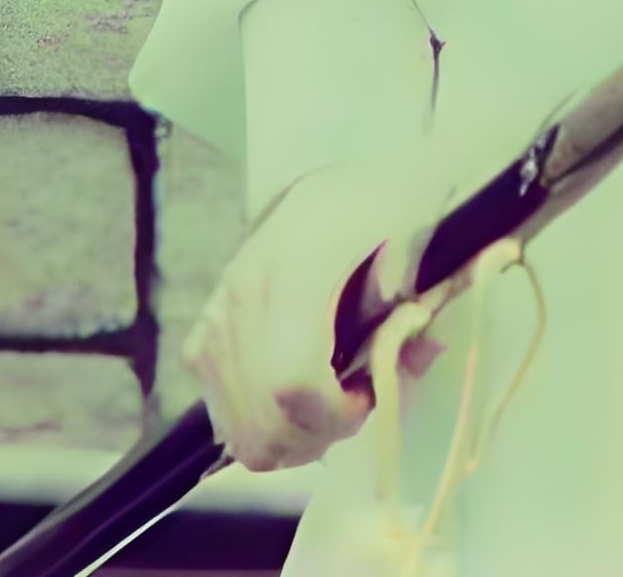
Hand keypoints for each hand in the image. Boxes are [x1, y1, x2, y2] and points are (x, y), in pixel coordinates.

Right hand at [176, 147, 450, 474]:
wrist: (341, 185)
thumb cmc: (384, 203)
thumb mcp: (416, 235)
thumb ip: (418, 302)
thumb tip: (419, 350)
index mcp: (292, 269)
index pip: (293, 382)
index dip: (335, 412)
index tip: (368, 395)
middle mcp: (241, 298)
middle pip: (263, 421)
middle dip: (320, 434)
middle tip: (354, 404)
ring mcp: (216, 319)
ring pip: (239, 430)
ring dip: (292, 438)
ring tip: (328, 404)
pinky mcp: (203, 333)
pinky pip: (223, 412)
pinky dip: (262, 424)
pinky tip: (296, 396)